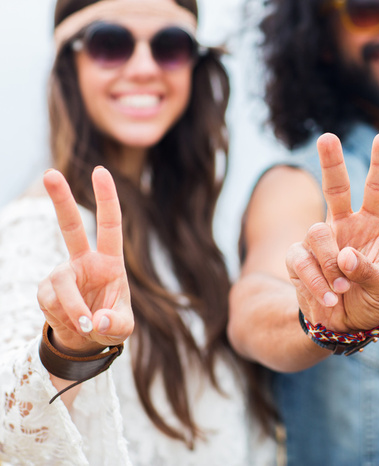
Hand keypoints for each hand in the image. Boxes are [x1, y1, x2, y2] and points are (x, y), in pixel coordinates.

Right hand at [38, 167, 132, 355]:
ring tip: (86, 325)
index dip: (107, 199)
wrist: (85, 338)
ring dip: (74, 308)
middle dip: (60, 200)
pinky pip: (51, 302)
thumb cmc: (109, 323)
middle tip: (50, 173)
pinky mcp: (45, 290)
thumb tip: (96, 320)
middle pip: (71, 226)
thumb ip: (115, 324)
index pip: (110, 225)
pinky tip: (71, 323)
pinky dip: (63, 317)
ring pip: (62, 284)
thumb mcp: (122, 328)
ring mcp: (62, 273)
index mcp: (110, 261)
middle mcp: (84, 261)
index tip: (100, 171)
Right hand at [286, 133, 378, 332]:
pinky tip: (329, 297)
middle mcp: (343, 226)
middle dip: (331, 162)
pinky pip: (301, 260)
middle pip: (335, 187)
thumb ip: (370, 271)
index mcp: (371, 226)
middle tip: (327, 137)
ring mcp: (318, 240)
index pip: (377, 190)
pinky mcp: (297, 258)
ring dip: (331, 264)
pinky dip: (317, 281)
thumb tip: (346, 256)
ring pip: (317, 233)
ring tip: (342, 288)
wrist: (341, 327)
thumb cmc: (370, 302)